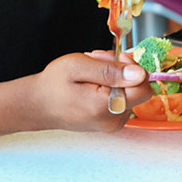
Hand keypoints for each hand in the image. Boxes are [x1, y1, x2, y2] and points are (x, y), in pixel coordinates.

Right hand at [31, 51, 151, 132]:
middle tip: (98, 61)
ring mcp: (112, 123)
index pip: (144, 86)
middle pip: (137, 88)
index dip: (131, 67)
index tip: (114, 58)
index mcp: (106, 107)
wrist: (38, 104)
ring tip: (91, 72)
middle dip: (121, 69)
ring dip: (115, 76)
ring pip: (130, 91)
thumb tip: (140, 74)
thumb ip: (110, 70)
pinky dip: (111, 86)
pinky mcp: (110, 121)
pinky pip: (122, 98)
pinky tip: (93, 81)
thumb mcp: (78, 66)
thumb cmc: (53, 84)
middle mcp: (113, 120)